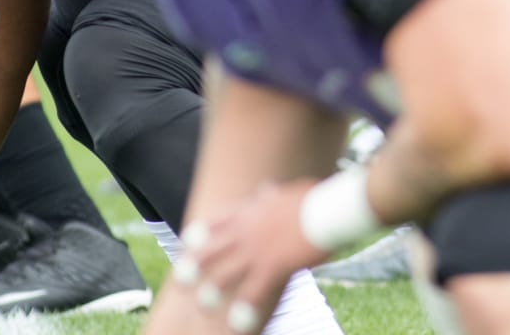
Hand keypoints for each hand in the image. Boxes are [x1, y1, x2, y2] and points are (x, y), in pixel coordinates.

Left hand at [175, 181, 321, 332]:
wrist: (328, 208)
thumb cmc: (314, 199)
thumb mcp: (288, 192)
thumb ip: (272, 195)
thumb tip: (265, 188)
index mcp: (252, 211)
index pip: (219, 220)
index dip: (201, 232)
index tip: (187, 240)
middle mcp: (248, 230)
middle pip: (212, 249)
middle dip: (195, 264)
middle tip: (180, 278)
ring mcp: (257, 250)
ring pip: (225, 274)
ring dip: (212, 291)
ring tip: (203, 305)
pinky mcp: (272, 267)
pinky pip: (252, 293)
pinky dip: (244, 309)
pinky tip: (238, 323)